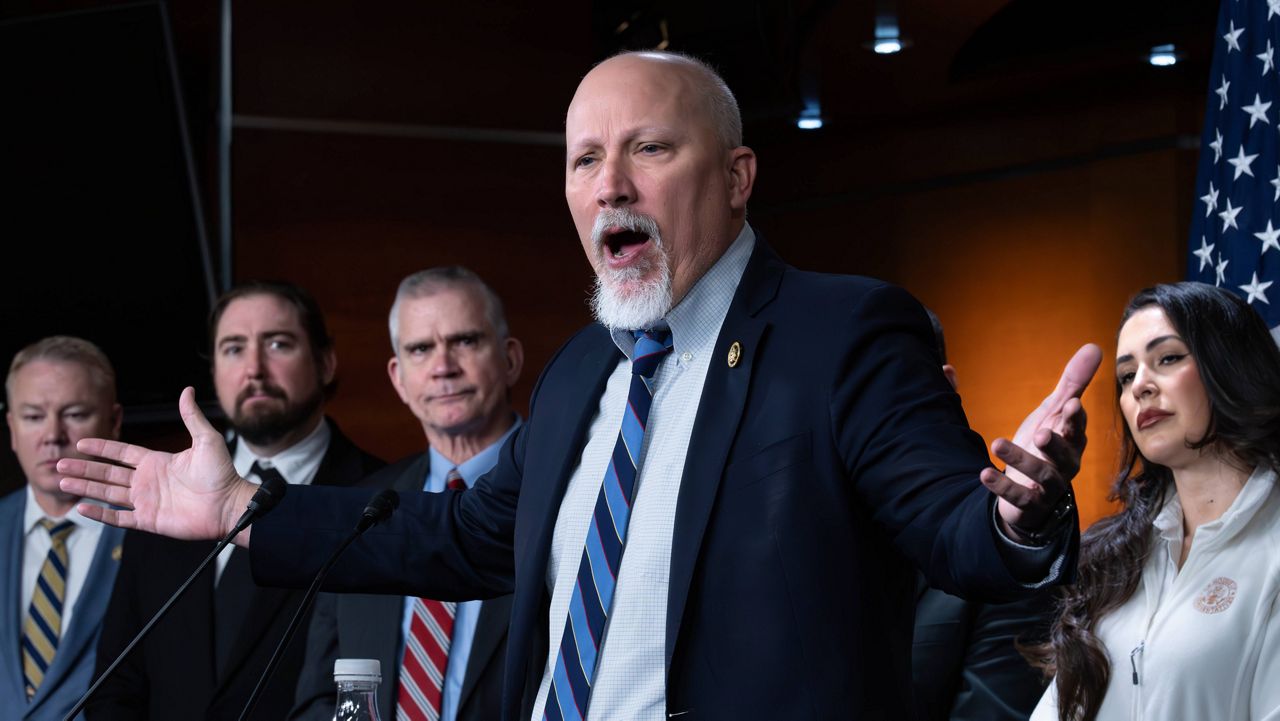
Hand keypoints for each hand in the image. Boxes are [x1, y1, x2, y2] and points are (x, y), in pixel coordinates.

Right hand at [58, 387, 256, 541]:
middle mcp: (147, 481)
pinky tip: (82, 508)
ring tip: (62, 480)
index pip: (121, 453)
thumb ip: (191, 417)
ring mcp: (146, 501)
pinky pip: (119, 517)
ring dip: (85, 487)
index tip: (81, 443)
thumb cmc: (222, 474)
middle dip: (84, 468)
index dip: (102, 448)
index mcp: (157, 461)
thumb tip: (187, 390)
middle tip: (60, 463)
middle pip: (107, 473)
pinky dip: (100, 514)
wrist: (229, 505)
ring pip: (107, 493)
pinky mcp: (148, 520)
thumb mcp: (206, 440)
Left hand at [980, 344, 1101, 539]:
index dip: (1074, 417)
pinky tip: (984, 474)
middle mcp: (1065, 464)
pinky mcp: (1030, 503)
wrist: (1030, 493)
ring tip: (997, 443)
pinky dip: (1002, 486)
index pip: (1076, 426)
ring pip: (1041, 475)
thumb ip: (1072, 382)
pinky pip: (1018, 497)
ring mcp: (1048, 486)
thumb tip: (1094, 346)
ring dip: (1020, 459)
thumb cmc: (1045, 445)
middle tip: (1042, 432)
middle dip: (1055, 443)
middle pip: (1065, 454)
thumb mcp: (1054, 412)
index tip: (1071, 403)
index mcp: (1072, 439)